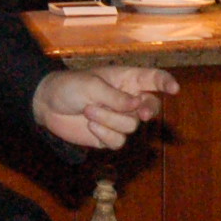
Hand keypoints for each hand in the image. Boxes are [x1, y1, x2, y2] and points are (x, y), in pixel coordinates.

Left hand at [34, 65, 176, 149]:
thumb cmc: (70, 86)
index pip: (154, 79)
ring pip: (131, 126)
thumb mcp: (92, 86)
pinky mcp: (108, 136)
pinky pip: (118, 141)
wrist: (46, 105)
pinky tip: (90, 126)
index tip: (174, 89)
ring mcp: (119, 119)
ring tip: (89, 111)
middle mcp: (128, 100)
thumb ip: (116, 97)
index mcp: (127, 79)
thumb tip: (138, 105)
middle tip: (139, 113)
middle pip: (151, 108)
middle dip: (146, 111)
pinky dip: (104, 134)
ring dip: (110, 120)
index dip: (166, 83)